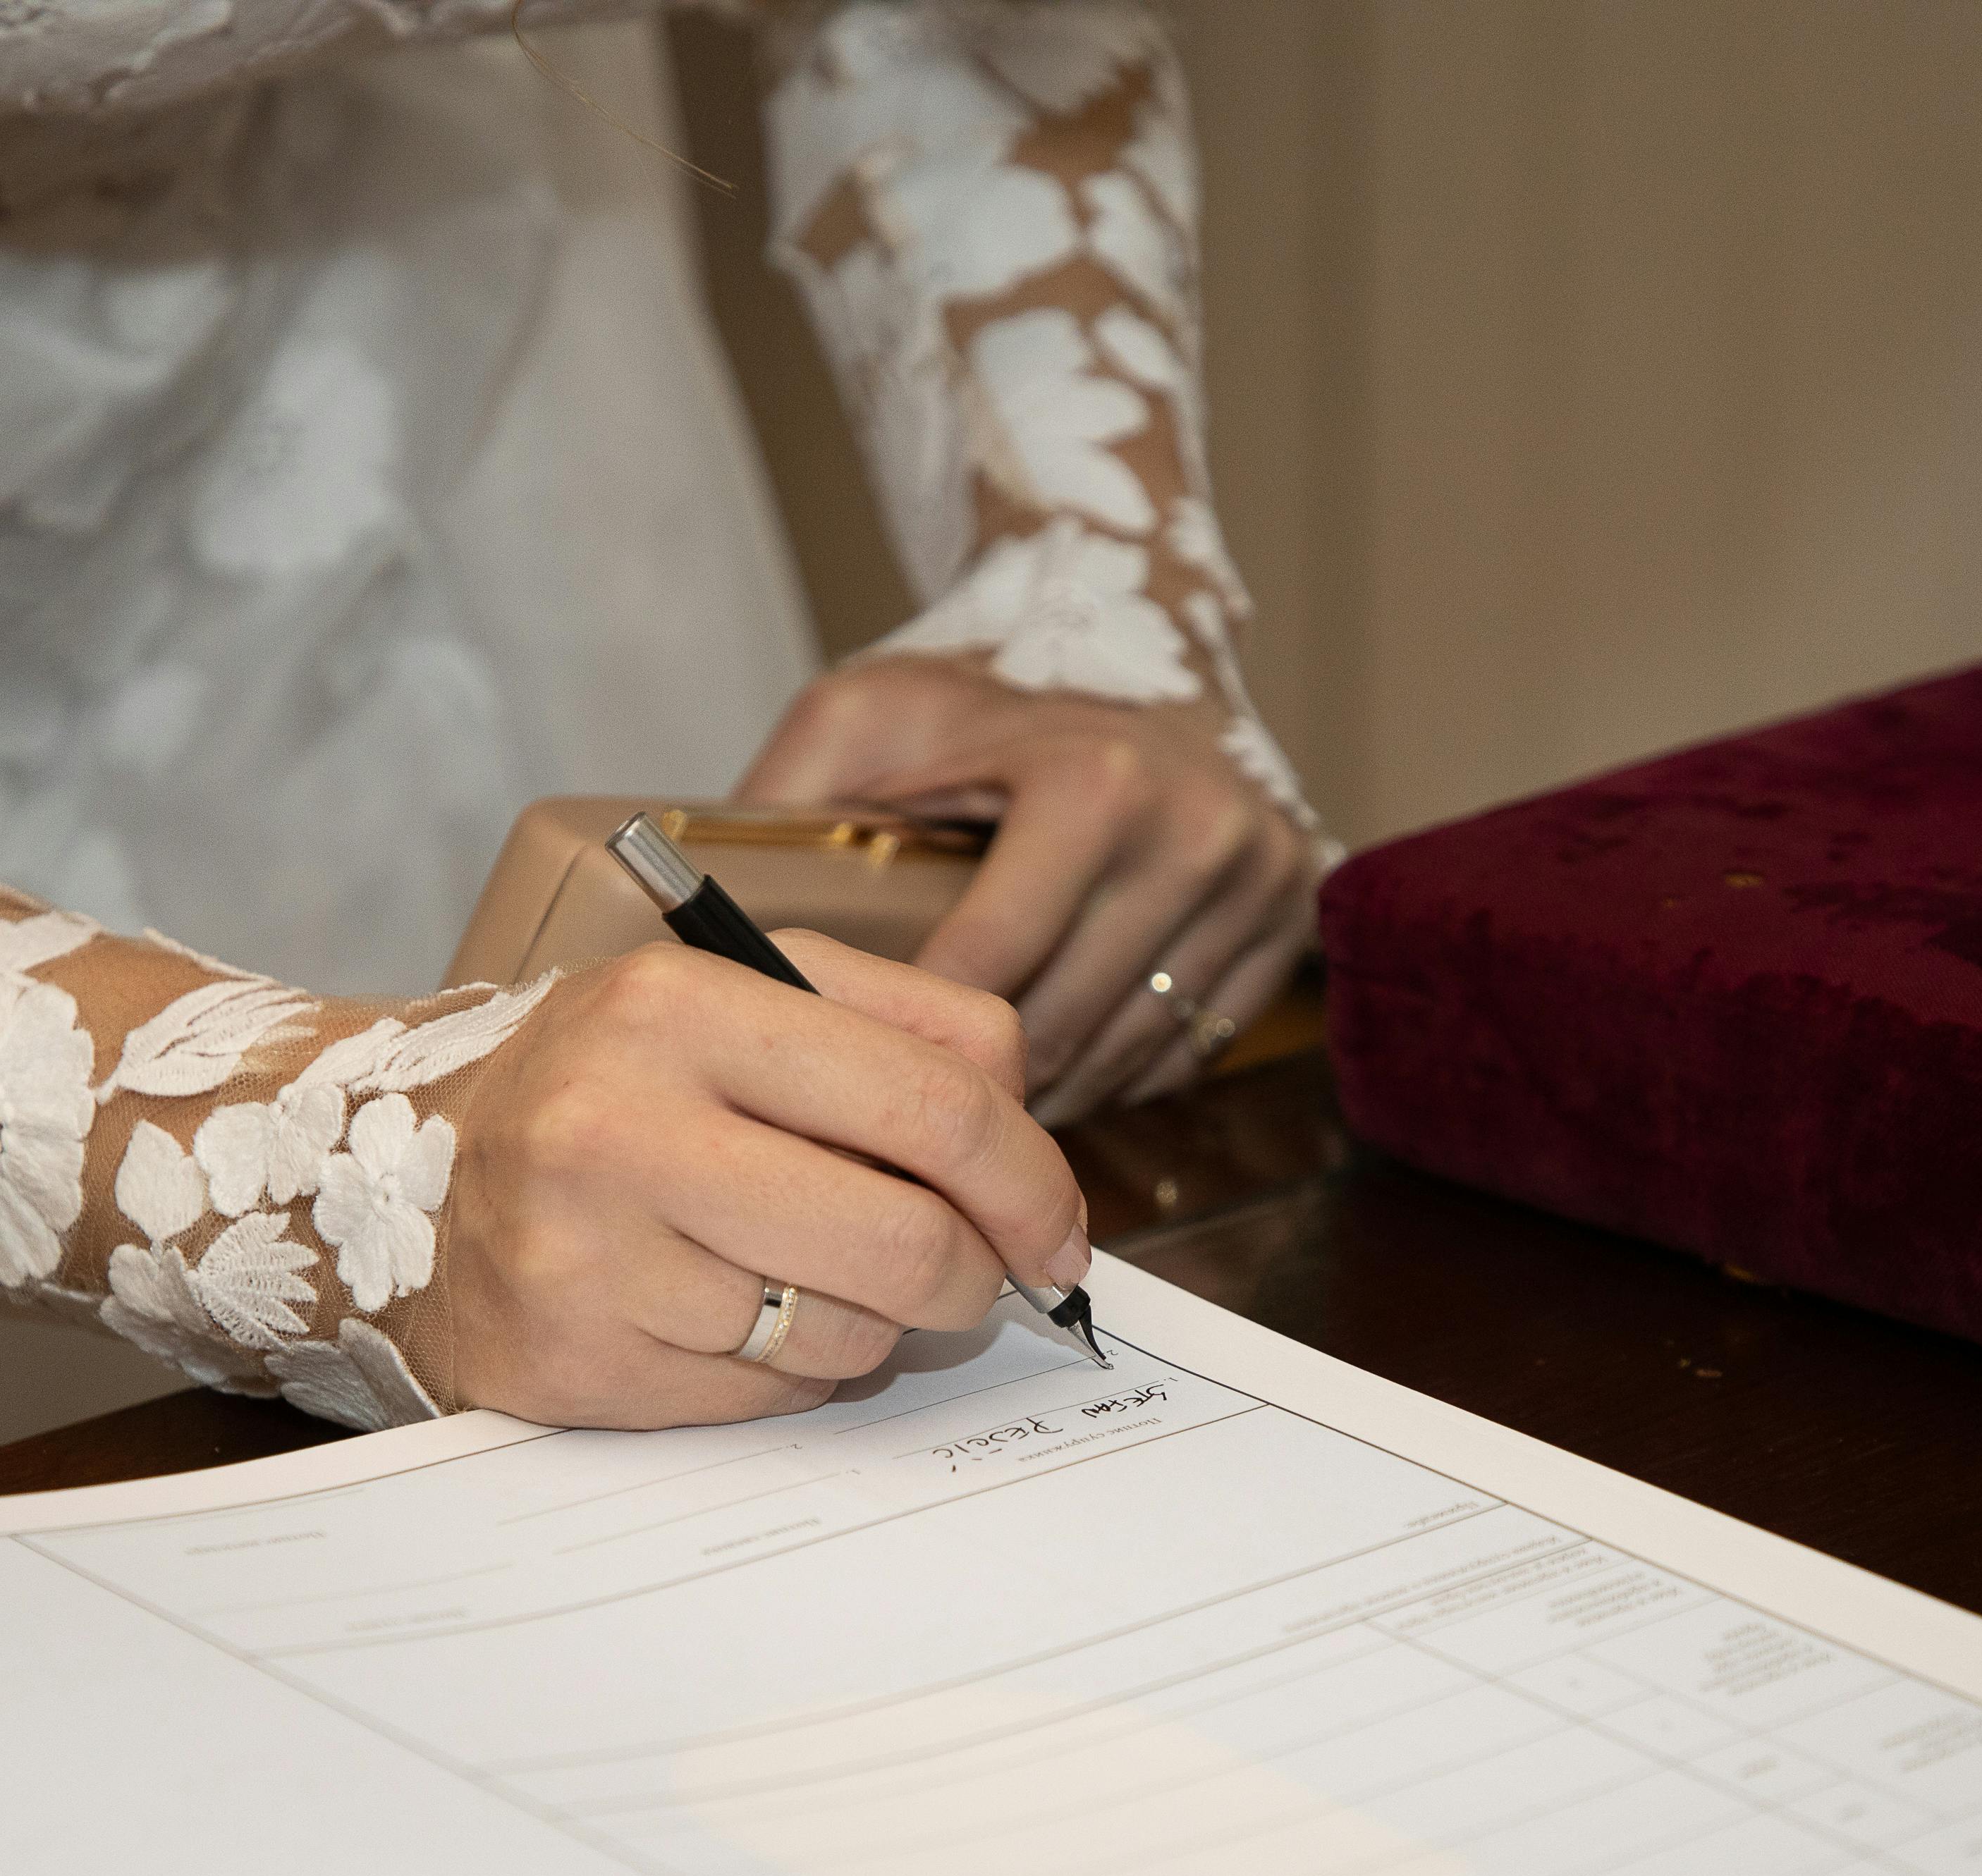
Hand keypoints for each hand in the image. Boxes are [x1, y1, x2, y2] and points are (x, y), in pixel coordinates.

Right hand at [446, 932, 1090, 1428]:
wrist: (392, 1169)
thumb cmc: (612, 1080)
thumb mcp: (745, 996)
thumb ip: (909, 1036)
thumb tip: (1035, 1172)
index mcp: (680, 1004)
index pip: (934, 1101)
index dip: (1031, 1179)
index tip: (1056, 1227)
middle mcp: (618, 1125)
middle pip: (906, 1239)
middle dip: (971, 1274)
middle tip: (967, 1274)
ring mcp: (587, 1256)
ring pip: (845, 1337)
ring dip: (868, 1323)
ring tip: (800, 1270)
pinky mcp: (572, 1366)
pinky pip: (768, 1401)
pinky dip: (785, 1372)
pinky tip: (725, 1315)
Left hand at [739, 657, 1318, 1122]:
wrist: (1130, 641)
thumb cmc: (981, 690)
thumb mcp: (861, 718)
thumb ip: (785, 804)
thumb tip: (691, 918)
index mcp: (1093, 784)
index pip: (986, 974)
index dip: (907, 1044)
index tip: (846, 1084)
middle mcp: (1196, 833)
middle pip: (1064, 1028)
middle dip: (973, 1089)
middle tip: (898, 1129)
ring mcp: (1259, 881)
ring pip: (1132, 1054)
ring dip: (1047, 1095)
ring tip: (963, 1114)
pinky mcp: (1290, 920)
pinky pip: (1191, 1046)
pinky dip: (1117, 1071)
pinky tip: (1051, 1067)